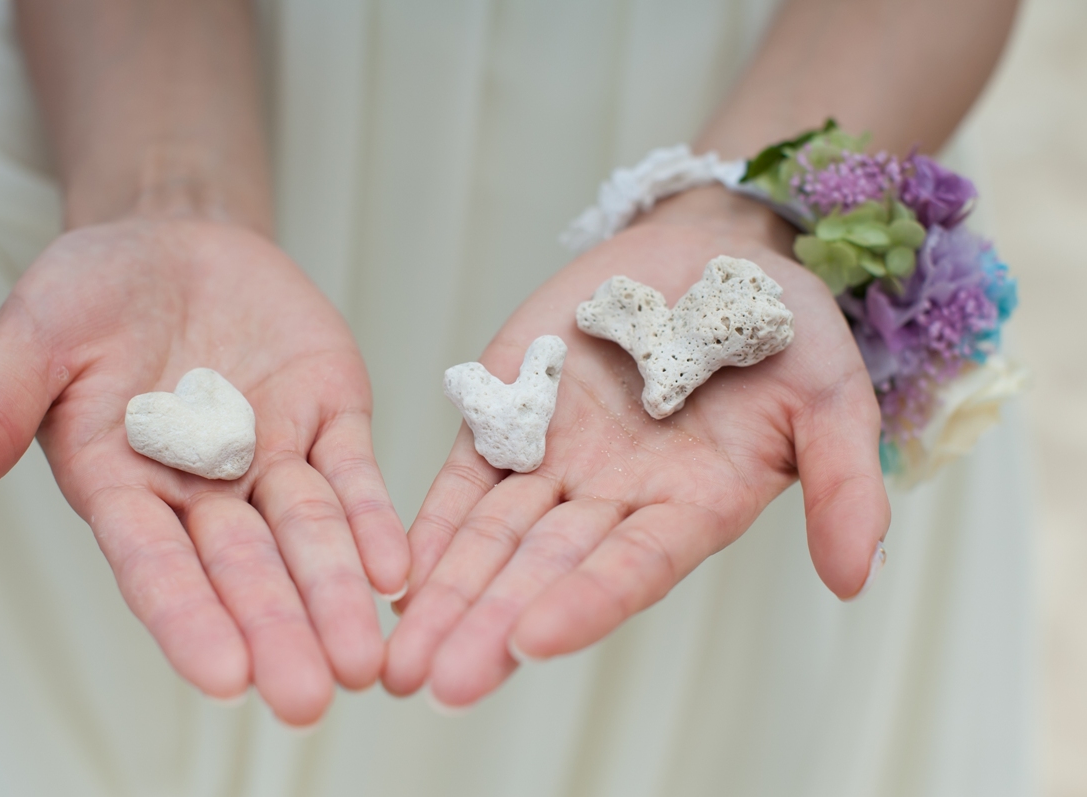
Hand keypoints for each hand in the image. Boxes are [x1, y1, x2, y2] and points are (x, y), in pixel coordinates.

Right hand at [0, 217, 408, 725]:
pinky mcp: (327, 418)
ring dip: (337, 594)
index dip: (189, 617)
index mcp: (124, 485)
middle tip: (309, 698)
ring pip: (307, 536)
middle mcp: (203, 490)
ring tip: (366, 659)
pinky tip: (396, 570)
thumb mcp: (33, 339)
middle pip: (244, 568)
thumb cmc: (92, 292)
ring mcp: (272, 456)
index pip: (155, 565)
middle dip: (277, 629)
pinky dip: (373, 520)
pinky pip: (353, 475)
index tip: (224, 677)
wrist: (174, 240)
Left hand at [383, 188, 889, 706]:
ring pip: (490, 537)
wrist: (711, 251)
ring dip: (444, 593)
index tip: (531, 641)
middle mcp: (614, 500)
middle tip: (438, 683)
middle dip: (489, 624)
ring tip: (397, 660)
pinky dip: (428, 523)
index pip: (633, 565)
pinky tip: (391, 573)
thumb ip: (840, 480)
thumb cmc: (782, 326)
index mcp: (690, 507)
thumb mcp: (831, 393)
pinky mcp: (510, 413)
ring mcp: (555, 460)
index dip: (586, 600)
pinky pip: (463, 475)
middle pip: (544, 570)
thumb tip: (857, 579)